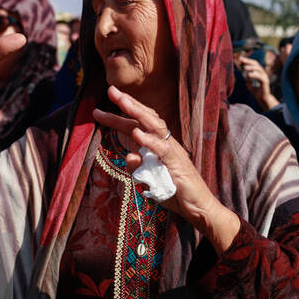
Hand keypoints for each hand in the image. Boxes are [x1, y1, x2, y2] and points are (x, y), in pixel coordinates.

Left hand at [92, 86, 240, 252]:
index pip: (137, 125)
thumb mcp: (151, 180)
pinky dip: (149, 140)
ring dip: (138, 113)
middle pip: (146, 118)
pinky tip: (137, 133)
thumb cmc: (175, 192)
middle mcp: (166, 143)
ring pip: (155, 126)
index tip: (99, 109)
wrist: (199, 207)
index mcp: (157, 145)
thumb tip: (129, 155)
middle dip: (128, 104)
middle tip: (111, 90)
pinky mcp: (178, 164)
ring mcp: (173, 152)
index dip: (119, 115)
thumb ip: (139, 168)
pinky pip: (163, 149)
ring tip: (122, 102)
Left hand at [239, 58, 278, 109]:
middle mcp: (262, 73)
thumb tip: (242, 75)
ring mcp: (264, 77)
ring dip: (251, 67)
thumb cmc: (257, 92)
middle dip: (248, 61)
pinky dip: (254, 75)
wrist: (262, 99)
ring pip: (259, 69)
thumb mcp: (249, 84)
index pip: (253, 64)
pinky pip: (260, 77)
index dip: (247, 60)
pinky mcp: (265, 82)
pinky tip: (248, 75)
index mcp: (259, 72)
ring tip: (244, 67)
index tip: (240, 58)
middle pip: (256, 64)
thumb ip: (246, 80)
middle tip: (241, 60)